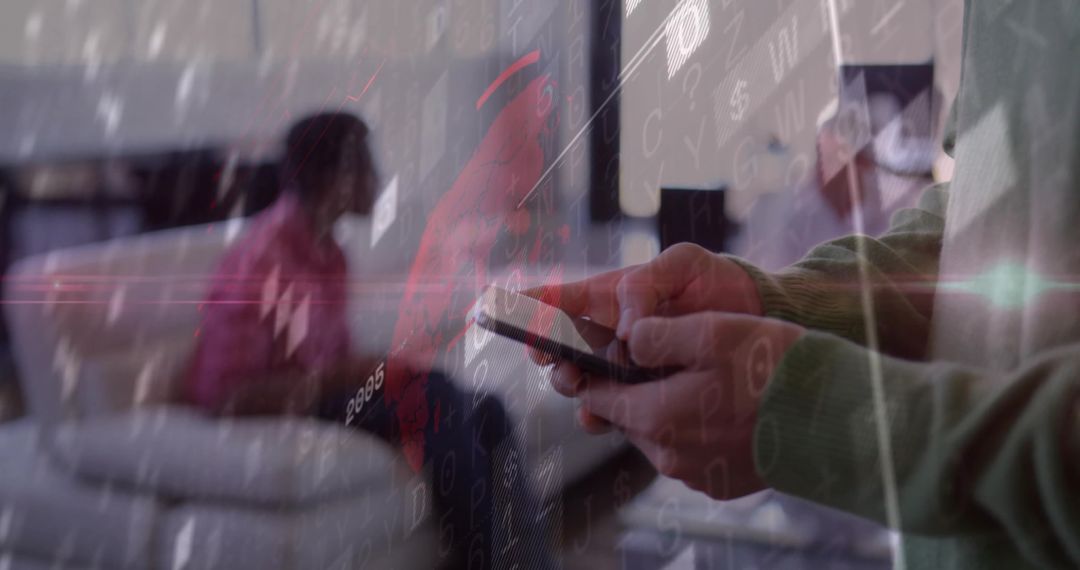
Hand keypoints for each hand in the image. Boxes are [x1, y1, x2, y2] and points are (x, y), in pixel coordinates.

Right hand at [525, 243, 761, 429]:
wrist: (754, 319)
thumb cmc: (712, 281)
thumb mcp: (682, 264)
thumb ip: (646, 286)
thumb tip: (626, 331)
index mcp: (608, 296)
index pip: (557, 300)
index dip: (526, 307)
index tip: (504, 312)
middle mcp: (606, 333)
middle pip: (557, 347)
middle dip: (547, 354)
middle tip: (551, 358)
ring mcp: (621, 367)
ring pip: (578, 382)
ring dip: (571, 385)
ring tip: (579, 385)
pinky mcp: (642, 395)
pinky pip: (610, 408)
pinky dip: (599, 414)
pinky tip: (600, 414)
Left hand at [560, 312, 804, 499]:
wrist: (836, 419)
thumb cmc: (772, 369)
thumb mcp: (710, 331)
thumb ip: (655, 335)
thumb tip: (627, 339)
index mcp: (655, 417)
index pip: (599, 395)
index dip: (596, 369)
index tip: (601, 350)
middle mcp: (668, 455)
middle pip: (630, 415)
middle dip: (638, 387)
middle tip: (665, 357)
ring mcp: (695, 474)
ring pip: (660, 434)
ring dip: (669, 407)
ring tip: (703, 378)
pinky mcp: (721, 483)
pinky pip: (691, 452)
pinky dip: (697, 428)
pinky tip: (726, 406)